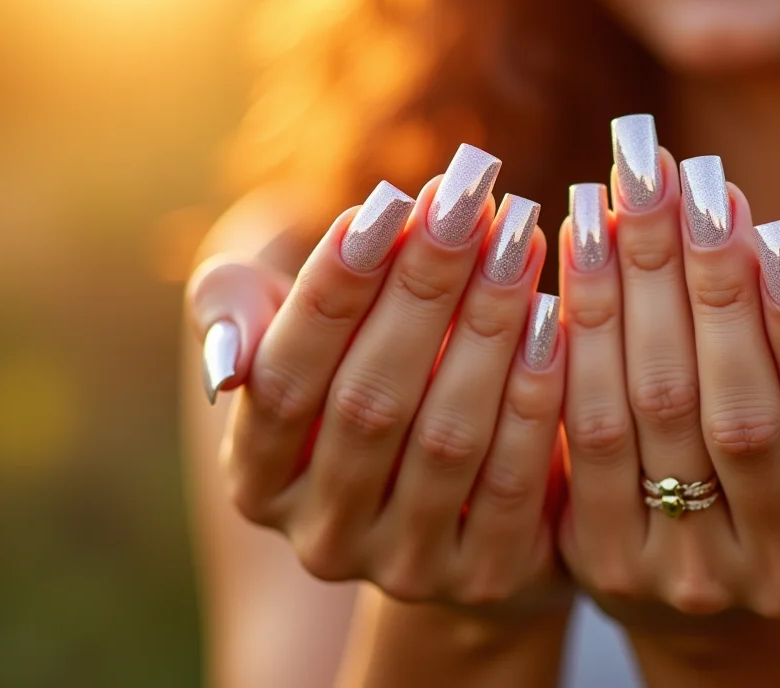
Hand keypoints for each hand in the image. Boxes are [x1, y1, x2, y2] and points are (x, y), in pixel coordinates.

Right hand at [186, 145, 569, 618]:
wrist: (448, 484)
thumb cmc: (352, 370)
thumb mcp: (278, 332)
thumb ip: (232, 314)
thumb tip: (228, 359)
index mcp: (253, 481)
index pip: (281, 382)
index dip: (330, 292)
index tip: (383, 204)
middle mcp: (320, 538)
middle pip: (369, 405)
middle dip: (422, 291)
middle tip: (471, 203)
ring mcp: (403, 566)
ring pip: (446, 440)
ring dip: (485, 331)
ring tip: (518, 242)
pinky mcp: (484, 577)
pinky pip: (513, 482)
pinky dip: (533, 398)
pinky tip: (552, 320)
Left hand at [556, 116, 779, 634]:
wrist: (728, 538)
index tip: (776, 235)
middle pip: (737, 420)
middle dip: (711, 290)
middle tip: (685, 185)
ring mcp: (688, 577)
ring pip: (649, 422)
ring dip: (632, 300)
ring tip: (623, 201)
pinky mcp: (606, 560)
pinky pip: (582, 444)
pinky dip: (576, 348)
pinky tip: (578, 264)